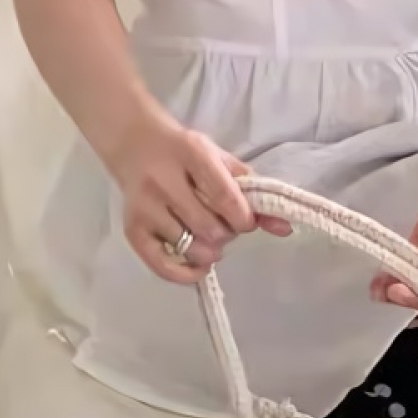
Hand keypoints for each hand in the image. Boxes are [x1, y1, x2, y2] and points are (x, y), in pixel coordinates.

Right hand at [106, 115, 290, 283]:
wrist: (135, 144)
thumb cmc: (186, 152)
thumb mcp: (219, 159)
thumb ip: (252, 188)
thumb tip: (284, 227)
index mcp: (191, 154)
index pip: (224, 196)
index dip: (243, 217)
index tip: (248, 222)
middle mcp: (164, 181)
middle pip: (208, 226)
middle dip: (228, 234)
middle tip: (228, 226)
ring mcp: (145, 208)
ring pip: (189, 247)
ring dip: (210, 251)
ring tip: (212, 237)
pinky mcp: (132, 230)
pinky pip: (161, 265)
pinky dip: (186, 273)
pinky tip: (200, 266)